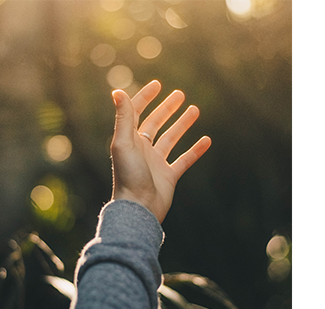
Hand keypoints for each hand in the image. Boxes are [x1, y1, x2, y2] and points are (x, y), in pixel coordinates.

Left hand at [110, 80, 211, 222]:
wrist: (139, 207)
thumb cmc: (128, 175)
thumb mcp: (124, 142)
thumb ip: (123, 117)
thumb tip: (117, 91)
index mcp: (130, 139)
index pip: (137, 113)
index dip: (145, 97)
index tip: (157, 84)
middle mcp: (142, 149)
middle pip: (155, 123)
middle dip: (167, 108)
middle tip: (180, 94)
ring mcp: (156, 162)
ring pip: (171, 139)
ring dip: (182, 124)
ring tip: (195, 110)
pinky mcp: (169, 176)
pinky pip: (185, 159)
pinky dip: (196, 150)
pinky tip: (207, 140)